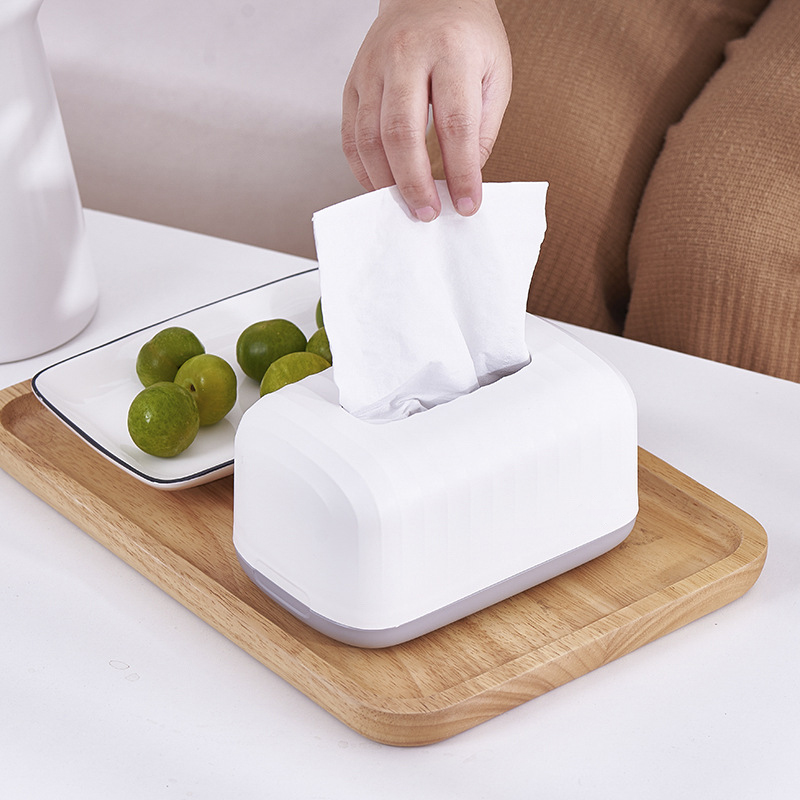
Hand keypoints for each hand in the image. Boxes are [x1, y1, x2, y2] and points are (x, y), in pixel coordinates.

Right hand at [342, 0, 511, 220]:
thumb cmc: (466, 35)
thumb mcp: (495, 74)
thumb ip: (482, 128)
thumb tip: (464, 178)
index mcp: (451, 51)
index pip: (454, 124)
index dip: (461, 172)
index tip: (467, 204)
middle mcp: (406, 56)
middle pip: (401, 133)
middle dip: (415, 182)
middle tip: (427, 212)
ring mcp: (373, 68)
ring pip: (369, 137)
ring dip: (385, 181)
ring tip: (404, 205)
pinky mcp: (353, 82)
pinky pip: (350, 134)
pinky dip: (363, 168)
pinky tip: (380, 184)